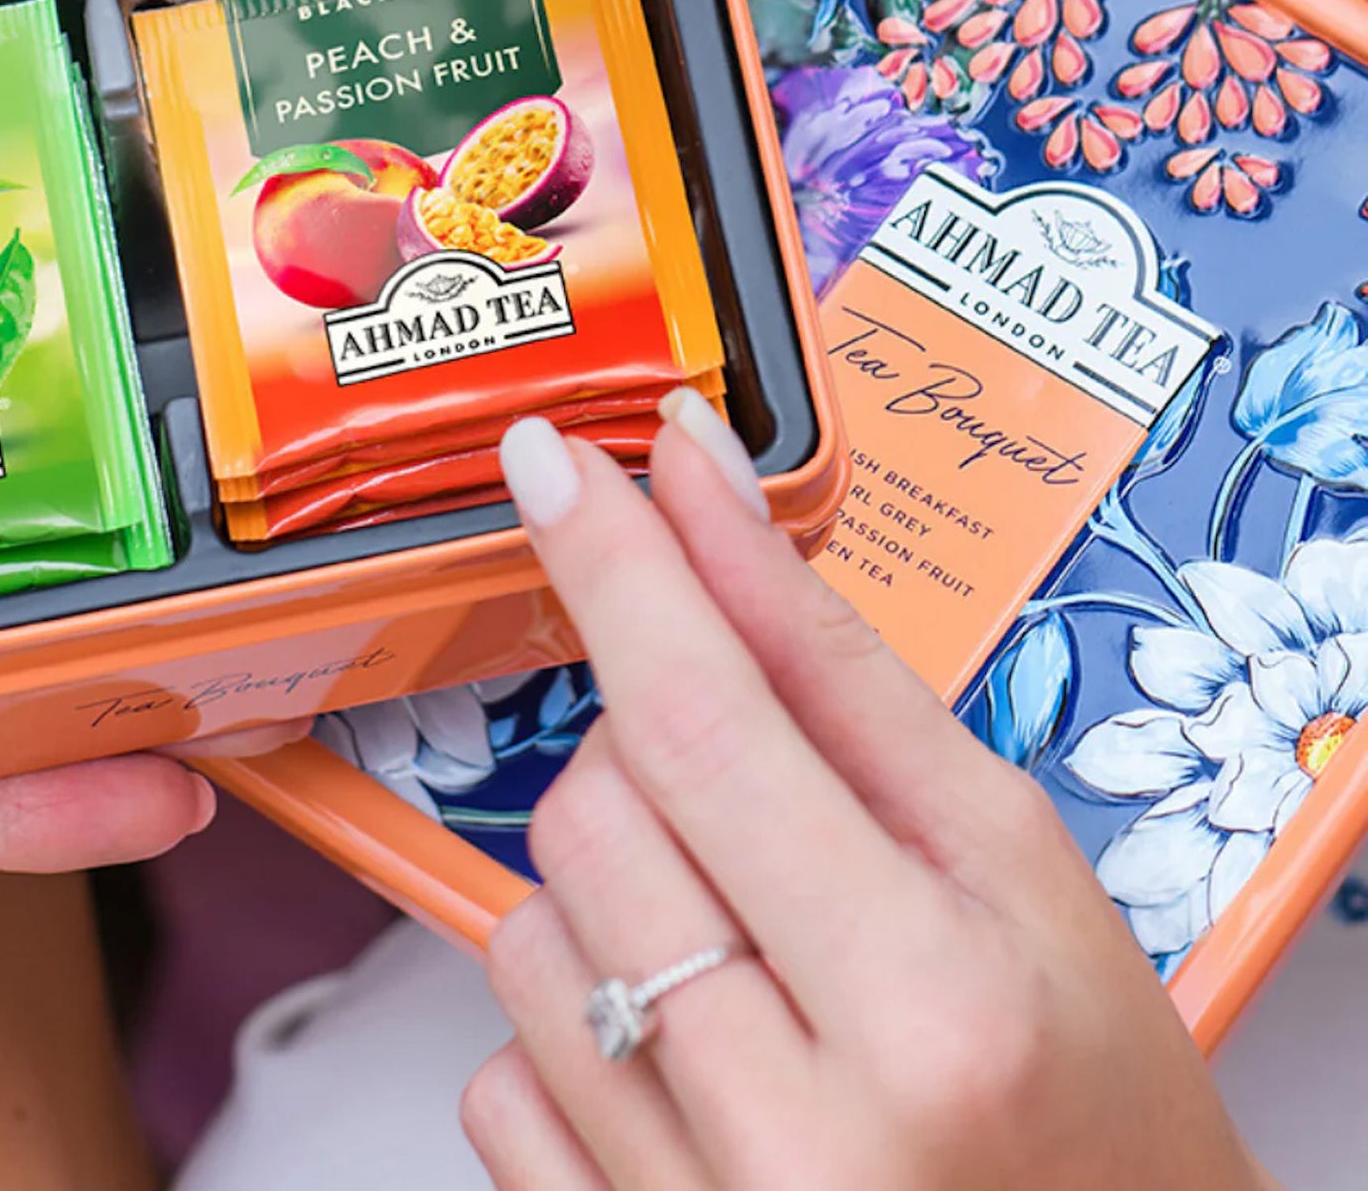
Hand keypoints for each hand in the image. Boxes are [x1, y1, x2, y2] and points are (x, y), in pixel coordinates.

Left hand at [461, 393, 1272, 1189]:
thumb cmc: (1085, 1087)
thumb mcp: (1007, 855)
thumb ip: (834, 667)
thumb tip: (705, 494)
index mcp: (927, 1007)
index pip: (703, 724)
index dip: (615, 568)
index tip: (552, 462)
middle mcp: (795, 1134)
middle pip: (591, 815)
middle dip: (645, 759)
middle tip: (759, 808)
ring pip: (525, 937)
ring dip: (609, 898)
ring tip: (747, 953)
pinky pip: (501, 1073)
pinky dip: (577, 1025)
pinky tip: (696, 1054)